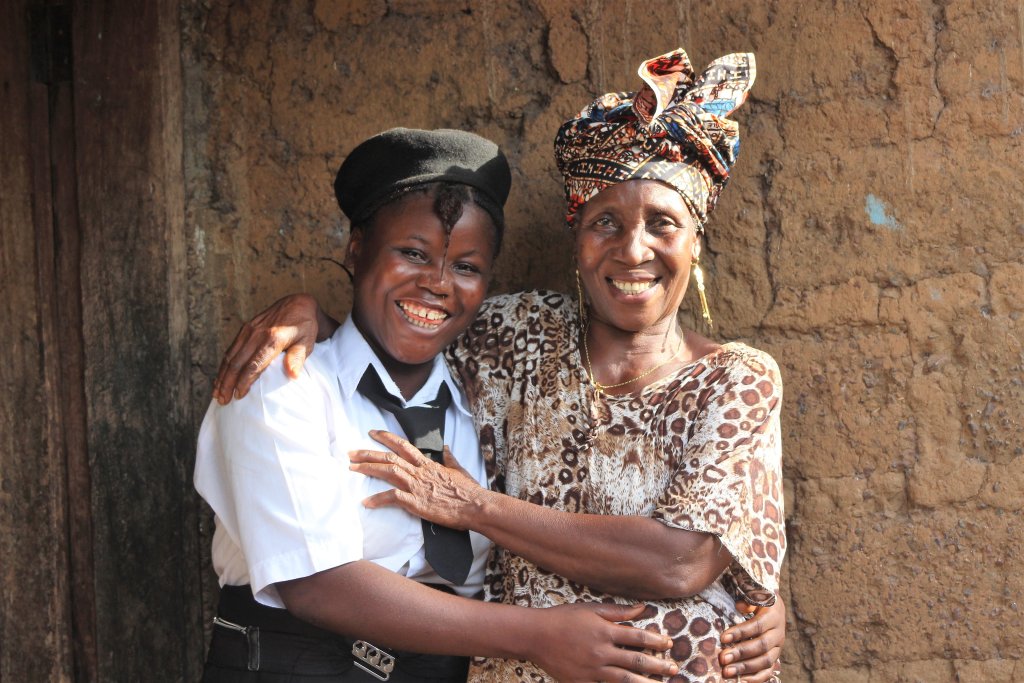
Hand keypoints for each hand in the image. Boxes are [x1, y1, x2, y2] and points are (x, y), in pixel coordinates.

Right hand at [212, 294, 322, 403]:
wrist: (298, 303)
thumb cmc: (305, 327)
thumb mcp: (307, 342)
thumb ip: (298, 357)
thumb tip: (293, 375)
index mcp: (273, 339)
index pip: (254, 365)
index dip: (244, 382)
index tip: (239, 396)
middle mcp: (257, 334)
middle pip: (237, 363)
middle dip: (228, 383)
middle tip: (223, 400)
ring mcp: (249, 330)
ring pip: (231, 356)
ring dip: (222, 375)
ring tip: (217, 393)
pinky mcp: (246, 328)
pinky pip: (232, 348)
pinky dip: (224, 364)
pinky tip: (221, 376)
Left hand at [349, 430, 485, 529]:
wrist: (475, 506)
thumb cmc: (469, 491)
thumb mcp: (459, 470)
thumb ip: (449, 459)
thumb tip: (445, 448)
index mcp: (428, 464)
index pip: (403, 445)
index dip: (386, 437)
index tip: (372, 432)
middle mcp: (419, 472)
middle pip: (389, 457)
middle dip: (368, 453)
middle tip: (351, 453)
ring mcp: (416, 486)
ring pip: (388, 471)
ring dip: (368, 469)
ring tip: (351, 469)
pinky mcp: (416, 502)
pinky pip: (392, 497)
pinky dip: (378, 499)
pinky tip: (366, 502)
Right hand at [530, 602, 678, 682]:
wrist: (534, 636)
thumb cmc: (562, 618)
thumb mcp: (590, 609)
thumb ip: (618, 611)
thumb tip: (642, 608)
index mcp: (604, 631)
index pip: (637, 637)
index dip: (655, 641)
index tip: (669, 644)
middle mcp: (600, 652)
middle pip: (635, 661)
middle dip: (657, 665)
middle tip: (674, 669)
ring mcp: (591, 670)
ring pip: (624, 680)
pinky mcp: (581, 682)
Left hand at [719, 596, 785, 681]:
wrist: (774, 608)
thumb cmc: (757, 601)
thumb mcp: (754, 596)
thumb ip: (748, 600)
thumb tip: (740, 606)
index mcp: (774, 616)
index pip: (757, 625)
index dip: (741, 632)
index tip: (723, 638)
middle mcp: (778, 633)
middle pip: (761, 646)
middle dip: (741, 653)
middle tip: (723, 658)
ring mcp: (778, 648)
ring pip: (765, 661)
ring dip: (745, 668)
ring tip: (727, 672)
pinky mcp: (775, 659)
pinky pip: (768, 672)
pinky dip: (755, 678)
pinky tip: (740, 681)